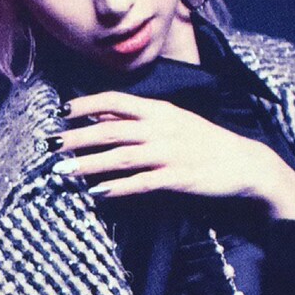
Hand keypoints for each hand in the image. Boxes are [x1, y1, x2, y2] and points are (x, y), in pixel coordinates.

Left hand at [54, 91, 294, 219]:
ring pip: (119, 157)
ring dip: (88, 164)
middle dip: (76, 137)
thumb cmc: (205, 142)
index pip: (115, 101)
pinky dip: (117, 188)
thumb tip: (103, 117)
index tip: (60, 111)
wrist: (245, 163)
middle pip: (109, 130)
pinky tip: (97, 194)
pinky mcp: (176, 178)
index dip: (85, 104)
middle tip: (49, 146)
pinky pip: (140, 183)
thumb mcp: (174, 121)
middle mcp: (161, 128)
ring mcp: (168, 153)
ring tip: (62, 172)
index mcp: (159, 111)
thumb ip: (140, 119)